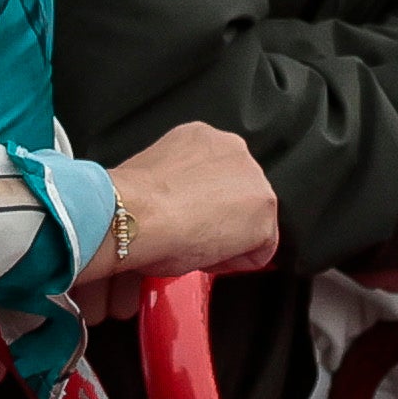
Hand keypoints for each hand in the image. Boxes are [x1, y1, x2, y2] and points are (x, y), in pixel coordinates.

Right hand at [95, 118, 277, 290]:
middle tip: (192, 237)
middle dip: (221, 219)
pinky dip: (236, 261)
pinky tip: (206, 258)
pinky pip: (259, 250)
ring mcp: (254, 179)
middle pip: (240, 194)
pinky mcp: (264, 212)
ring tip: (196, 247)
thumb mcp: (156, 175)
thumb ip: (179, 183)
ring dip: (230, 238)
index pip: (218, 175)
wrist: (135, 213)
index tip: (187, 219)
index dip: (202, 205)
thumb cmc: (133, 201)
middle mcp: (234, 149)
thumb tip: (177, 207)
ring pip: (253, 219)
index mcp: (203, 137)